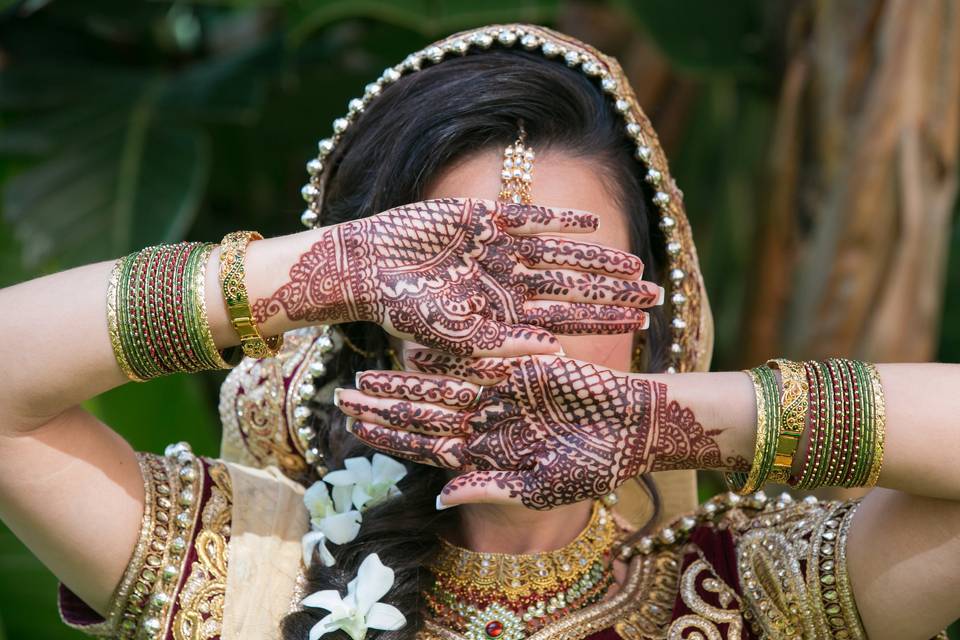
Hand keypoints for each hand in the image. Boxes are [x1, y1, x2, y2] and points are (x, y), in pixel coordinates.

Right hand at [253, 198, 661, 356]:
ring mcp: (499, 249)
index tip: (642, 325)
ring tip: (634, 264)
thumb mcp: (455, 334)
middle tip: (656, 295)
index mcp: (505, 313)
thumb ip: (504, 343)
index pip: (566, 319)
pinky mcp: (484, 217)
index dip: (604, 321)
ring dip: (597, 258)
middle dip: (613, 292)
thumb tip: (555, 355)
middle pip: (574, 286)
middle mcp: (509, 281)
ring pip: (561, 253)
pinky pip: (530, 218)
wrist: (366, 267)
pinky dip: (560, 220)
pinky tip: (594, 223)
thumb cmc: (403, 311)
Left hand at [334, 349, 723, 509]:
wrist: (636, 426)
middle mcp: (486, 425)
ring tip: (364, 374)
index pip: (426, 448)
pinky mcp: (520, 369)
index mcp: (487, 457)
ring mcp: (500, 396)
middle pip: (423, 415)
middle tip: (340, 398)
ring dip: (403, 381)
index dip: (391, 439)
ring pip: (440, 387)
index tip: (355, 431)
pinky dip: (447, 354)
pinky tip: (413, 346)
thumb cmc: (596, 465)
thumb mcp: (543, 486)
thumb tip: (440, 499)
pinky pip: (476, 359)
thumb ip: (491, 488)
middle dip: (383, 408)